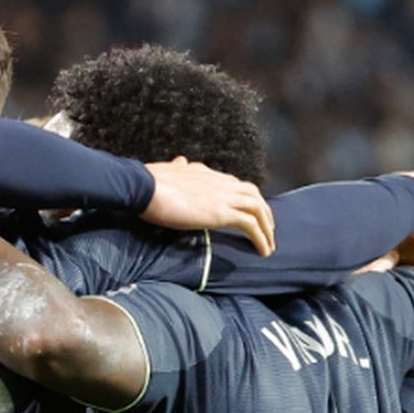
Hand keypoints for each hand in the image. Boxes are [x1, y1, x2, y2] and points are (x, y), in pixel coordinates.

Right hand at [141, 157, 274, 256]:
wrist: (144, 186)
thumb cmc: (148, 182)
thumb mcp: (167, 171)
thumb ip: (178, 168)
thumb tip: (180, 161)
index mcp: (207, 173)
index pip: (234, 184)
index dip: (245, 197)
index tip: (248, 211)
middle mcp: (220, 182)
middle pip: (253, 194)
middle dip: (263, 211)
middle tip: (268, 227)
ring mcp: (223, 197)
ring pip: (258, 209)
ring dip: (267, 227)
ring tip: (269, 243)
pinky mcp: (222, 213)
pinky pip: (250, 226)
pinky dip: (261, 238)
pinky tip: (263, 251)